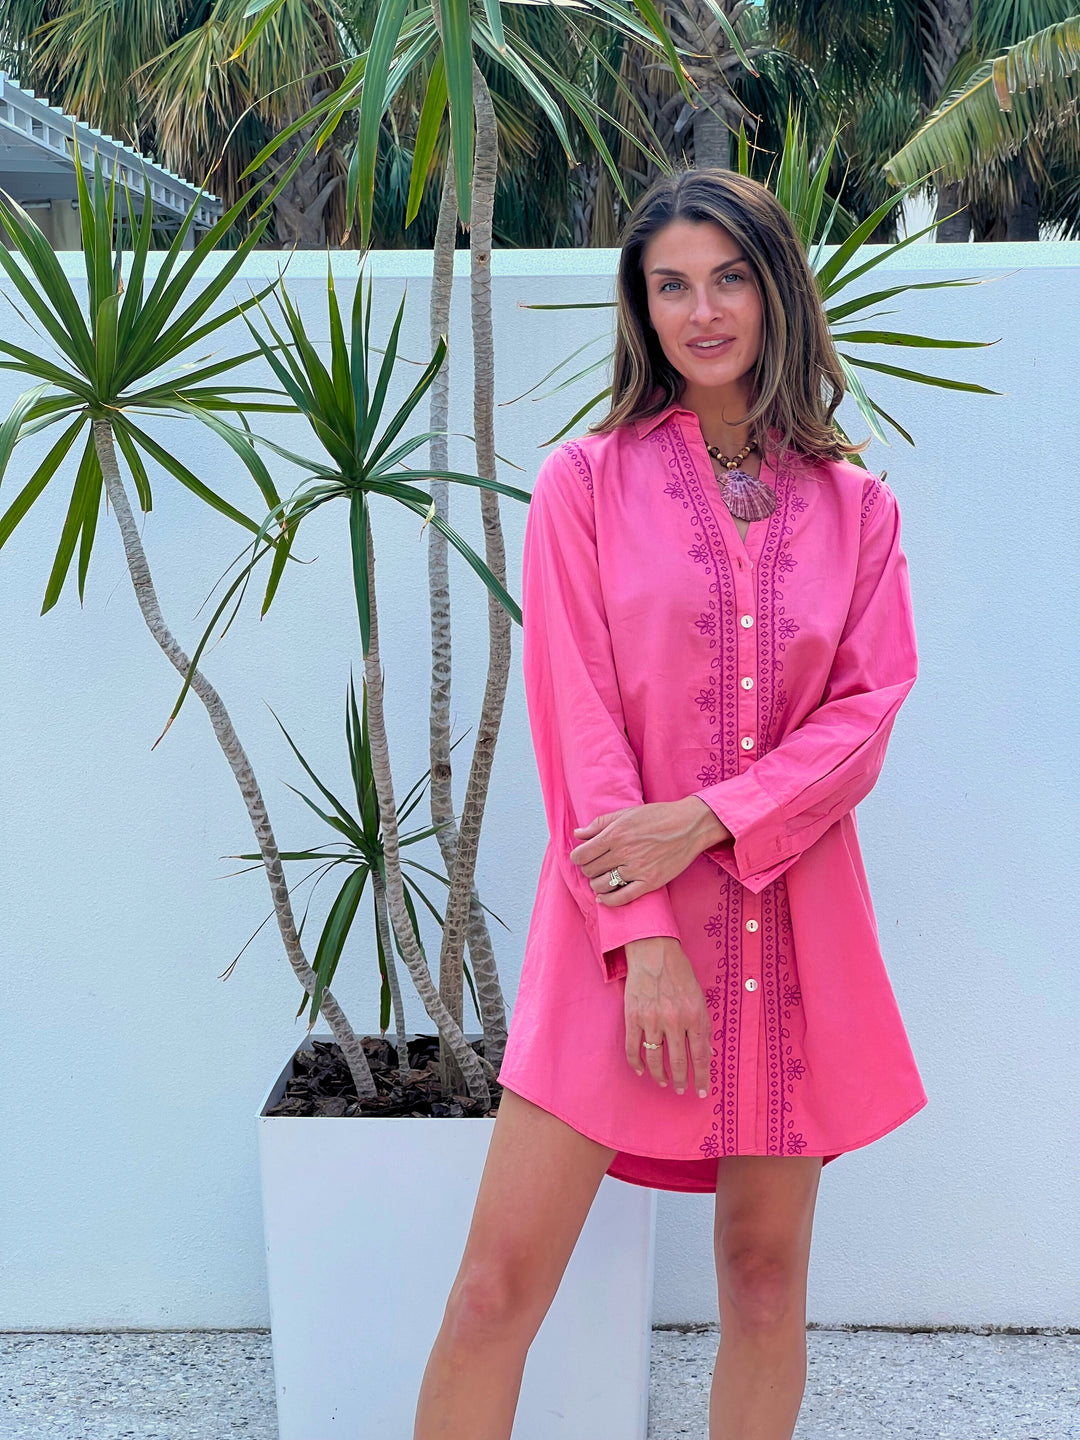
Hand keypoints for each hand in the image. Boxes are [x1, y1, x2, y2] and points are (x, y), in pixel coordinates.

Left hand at [570, 797, 730, 906]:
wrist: (689, 825)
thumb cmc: (658, 816)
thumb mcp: (626, 813)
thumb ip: (599, 824)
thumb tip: (577, 834)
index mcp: (615, 834)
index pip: (582, 855)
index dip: (578, 857)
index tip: (583, 857)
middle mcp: (624, 852)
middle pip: (590, 870)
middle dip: (589, 869)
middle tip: (597, 865)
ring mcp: (637, 869)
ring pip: (602, 885)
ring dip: (597, 884)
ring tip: (603, 878)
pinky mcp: (650, 882)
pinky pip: (622, 898)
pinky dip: (608, 901)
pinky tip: (604, 898)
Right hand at [623, 936, 710, 1097]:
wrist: (654, 952)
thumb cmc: (680, 973)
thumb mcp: (699, 998)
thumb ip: (702, 1025)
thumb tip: (707, 1052)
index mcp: (695, 1016)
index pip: (701, 1055)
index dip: (702, 1077)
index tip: (701, 1091)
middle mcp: (675, 1021)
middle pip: (679, 1062)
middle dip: (681, 1080)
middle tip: (680, 1089)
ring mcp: (652, 1020)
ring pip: (655, 1059)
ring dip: (660, 1075)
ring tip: (663, 1081)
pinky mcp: (633, 1017)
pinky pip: (633, 1048)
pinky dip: (636, 1063)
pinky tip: (641, 1070)